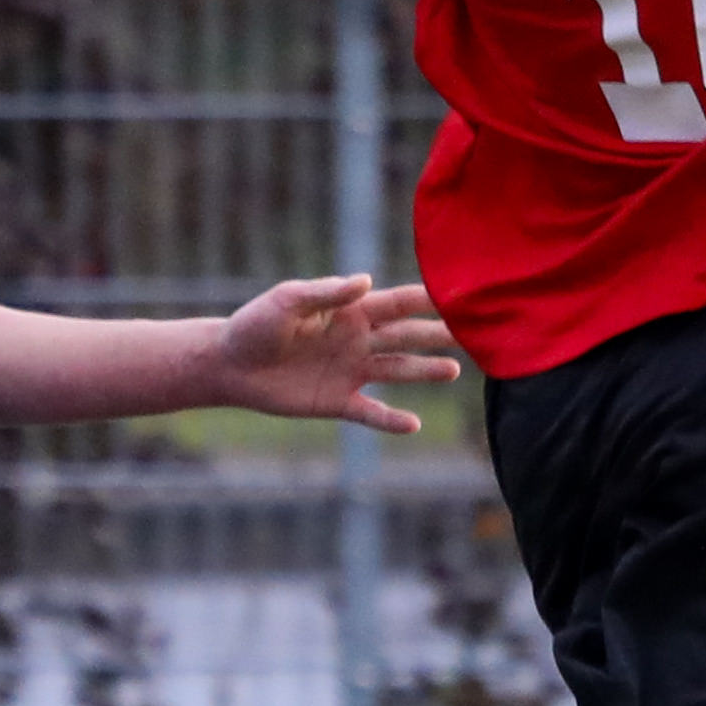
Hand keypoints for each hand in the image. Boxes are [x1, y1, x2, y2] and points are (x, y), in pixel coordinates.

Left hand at [213, 274, 465, 433]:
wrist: (229, 364)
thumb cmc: (255, 324)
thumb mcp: (287, 301)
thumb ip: (326, 293)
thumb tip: (366, 281)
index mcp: (350, 311)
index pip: (397, 303)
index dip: (428, 299)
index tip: (461, 295)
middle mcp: (358, 340)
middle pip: (408, 337)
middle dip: (439, 335)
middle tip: (475, 335)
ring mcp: (351, 371)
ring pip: (398, 371)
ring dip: (425, 371)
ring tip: (455, 371)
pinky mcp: (337, 401)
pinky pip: (371, 413)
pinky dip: (391, 420)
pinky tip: (413, 424)